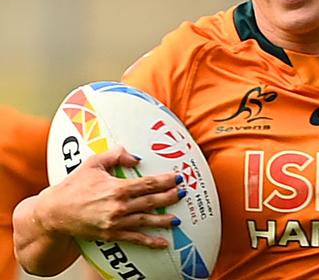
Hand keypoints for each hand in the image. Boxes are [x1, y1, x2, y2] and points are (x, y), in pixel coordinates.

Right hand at [36, 145, 182, 248]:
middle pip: (152, 201)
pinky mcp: (111, 234)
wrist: (54, 213)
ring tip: (178, 219)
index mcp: (118, 188)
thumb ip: (115, 155)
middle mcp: (119, 206)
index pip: (148, 183)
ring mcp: (116, 222)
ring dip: (164, 220)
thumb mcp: (93, 164)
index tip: (178, 177)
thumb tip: (135, 156)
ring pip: (146, 220)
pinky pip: (134, 238)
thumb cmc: (73, 186)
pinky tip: (163, 243)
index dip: (166, 180)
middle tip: (183, 193)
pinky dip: (150, 241)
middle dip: (170, 197)